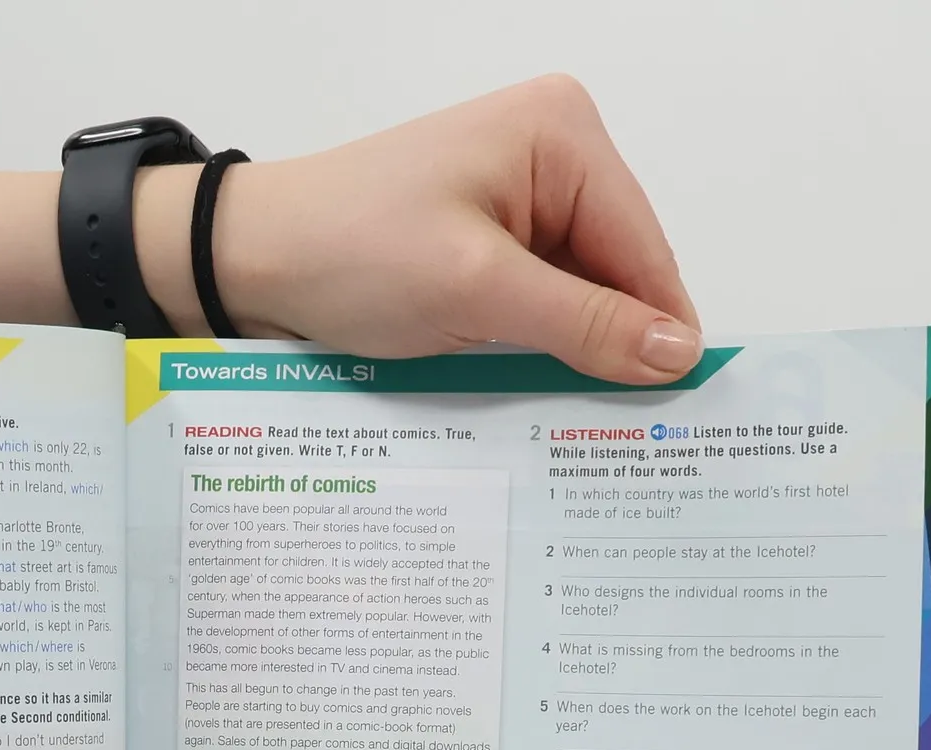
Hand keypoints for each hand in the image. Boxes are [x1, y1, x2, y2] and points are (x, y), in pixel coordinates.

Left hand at [0, 75, 698, 385]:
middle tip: (621, 434)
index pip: (644, 247)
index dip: (659, 332)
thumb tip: (676, 353)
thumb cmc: (349, 252)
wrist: (252, 260)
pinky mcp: (484, 238)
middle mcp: (551, 152)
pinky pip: (535, 300)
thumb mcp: (477, 292)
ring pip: (577, 294)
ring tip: (575, 419)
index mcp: (563, 134)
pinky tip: (530, 390)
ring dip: (570, 352)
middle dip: (612, 343)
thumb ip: (583, 323)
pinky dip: (533, 346)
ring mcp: (517, 195)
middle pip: (617, 271)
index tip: (678, 412)